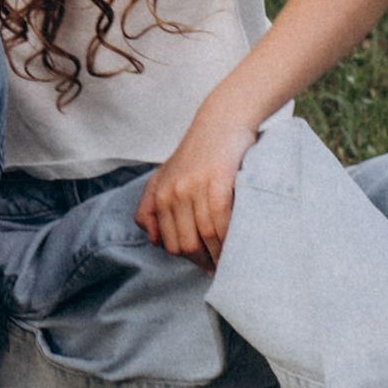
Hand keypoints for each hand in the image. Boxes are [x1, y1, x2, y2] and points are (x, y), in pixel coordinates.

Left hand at [135, 103, 257, 264]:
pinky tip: (238, 244)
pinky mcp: (217, 181)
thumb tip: (152, 240)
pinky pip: (222, 221)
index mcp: (159, 194)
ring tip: (231, 261)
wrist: (222, 120)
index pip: (169, 243)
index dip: (188, 259)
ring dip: (220, 254)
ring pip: (205, 236)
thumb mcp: (165, 175)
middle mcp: (173, 192)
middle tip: (219, 267)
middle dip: (203, 261)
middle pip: (186, 244)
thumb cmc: (197, 153)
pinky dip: (230, 238)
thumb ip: (150, 207)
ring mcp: (194, 187)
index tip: (204, 265)